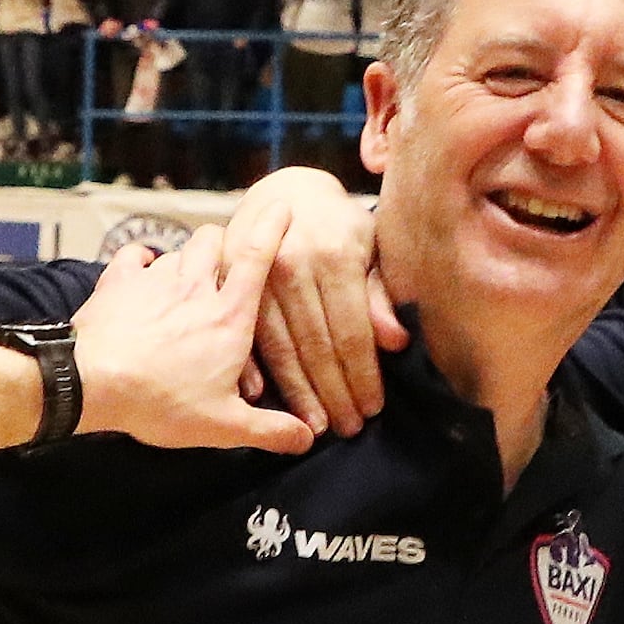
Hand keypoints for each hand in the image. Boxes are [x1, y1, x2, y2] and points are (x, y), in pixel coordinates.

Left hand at [71, 232, 316, 454]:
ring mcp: (154, 280)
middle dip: (224, 241)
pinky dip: (141, 260)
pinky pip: (134, 255)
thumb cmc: (161, 402)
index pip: (258, 257)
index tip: (283, 206)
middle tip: (225, 260)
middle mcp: (195, 287)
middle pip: (215, 239)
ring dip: (187, 257)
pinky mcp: (117, 282)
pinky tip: (142, 272)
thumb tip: (306, 440)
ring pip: (179, 247)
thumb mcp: (223, 425)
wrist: (92, 383)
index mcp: (228, 315)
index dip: (273, 228)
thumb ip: (268, 430)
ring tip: (187, 277)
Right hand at [217, 166, 402, 434]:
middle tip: (347, 430)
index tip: (372, 408)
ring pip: (279, 346)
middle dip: (333, 393)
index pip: (351, 330)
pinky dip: (253, 370)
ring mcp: (256, 273)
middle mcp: (293, 263)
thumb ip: (380, 296)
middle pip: (316, 344)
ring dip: (298, 393)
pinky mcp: (228, 280)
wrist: (285, 192)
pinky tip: (264, 401)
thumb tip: (396, 342)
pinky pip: (243, 334)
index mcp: (335, 254)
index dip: (362, 374)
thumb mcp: (370, 249)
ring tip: (315, 428)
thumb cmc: (339, 228)